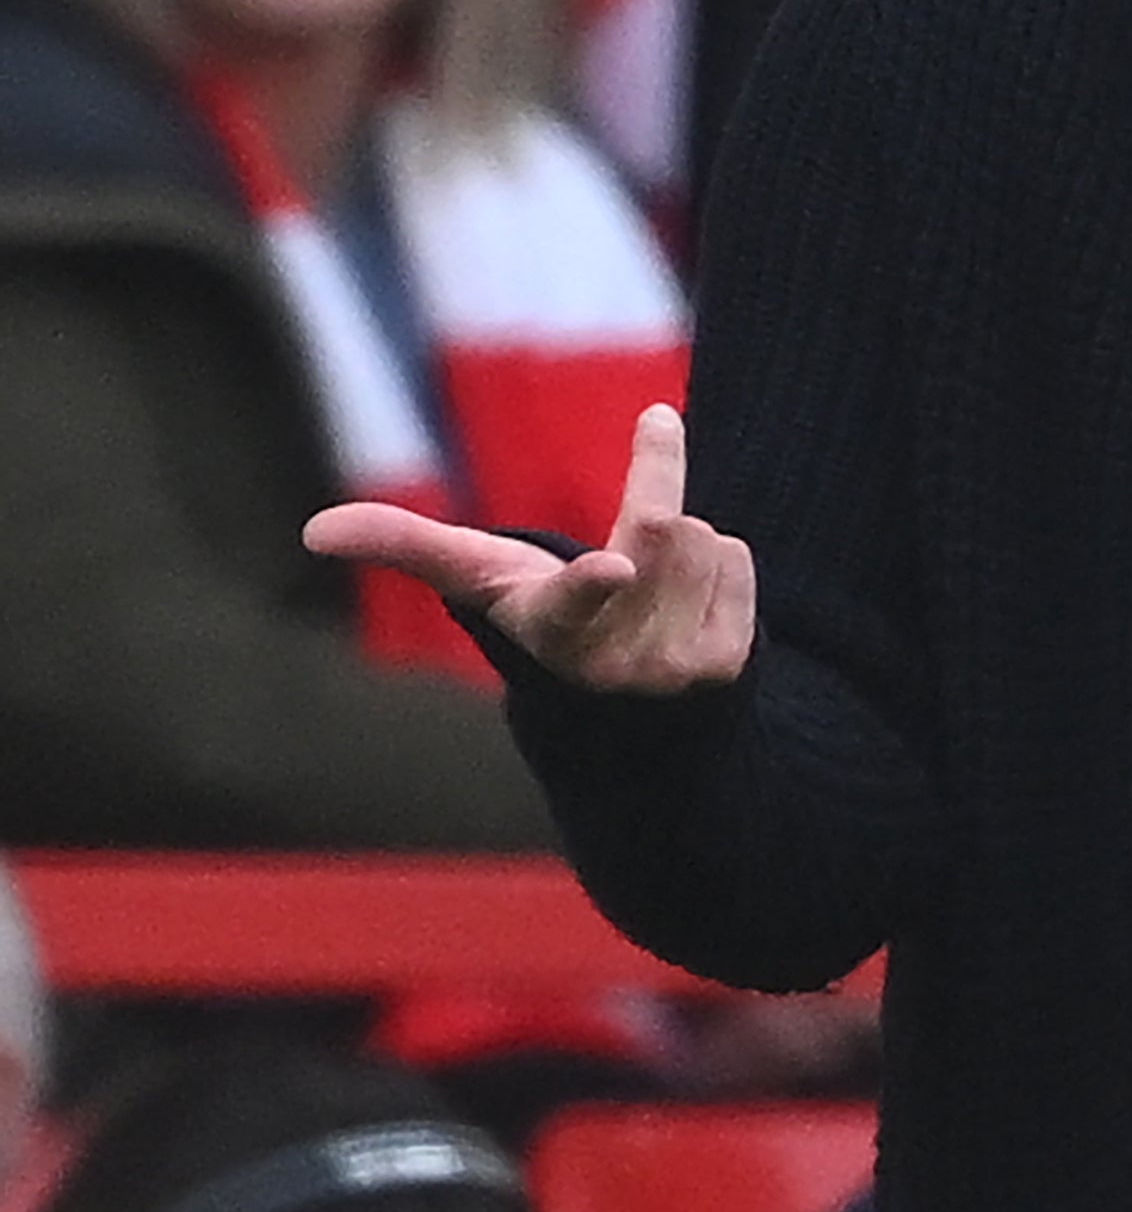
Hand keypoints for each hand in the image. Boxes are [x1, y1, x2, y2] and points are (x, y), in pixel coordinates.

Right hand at [303, 403, 755, 693]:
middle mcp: (617, 659)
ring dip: (683, 540)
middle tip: (633, 519)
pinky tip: (685, 605)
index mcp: (552, 631)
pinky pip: (738, 561)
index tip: (614, 570)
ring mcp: (680, 667)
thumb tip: (314, 531)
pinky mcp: (731, 663)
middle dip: (656, 498)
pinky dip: (716, 565)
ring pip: (705, 539)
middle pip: (666, 528)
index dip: (593, 584)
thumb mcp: (479, 584)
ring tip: (649, 585)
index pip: (573, 602)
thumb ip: (406, 546)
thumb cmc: (542, 623)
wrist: (627, 713)